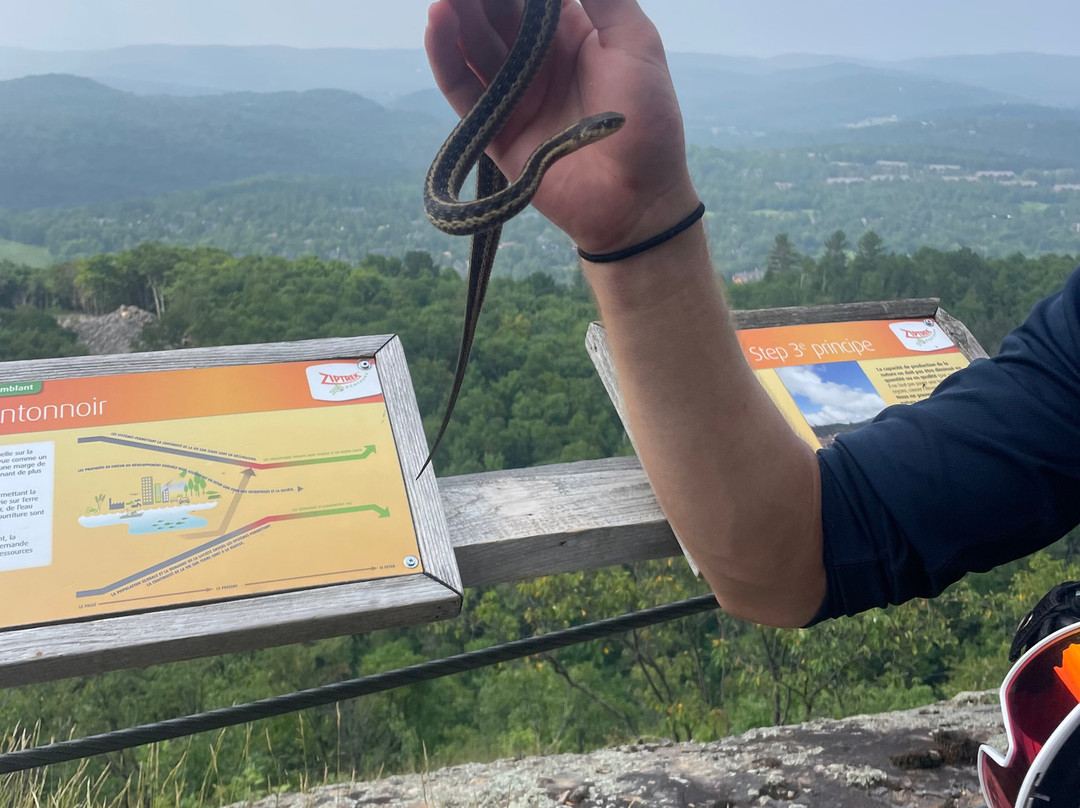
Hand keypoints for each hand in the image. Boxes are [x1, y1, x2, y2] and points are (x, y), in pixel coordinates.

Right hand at [425, 0, 700, 254]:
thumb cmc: (648, 121)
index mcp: (574, 36)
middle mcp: (541, 63)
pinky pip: (462, 90)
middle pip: (498, 15)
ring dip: (458, 15)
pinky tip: (437, 23)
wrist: (637, 200)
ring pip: (476, 46)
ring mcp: (516, 97)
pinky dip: (445, 57)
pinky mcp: (495, 132)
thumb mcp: (636, 43)